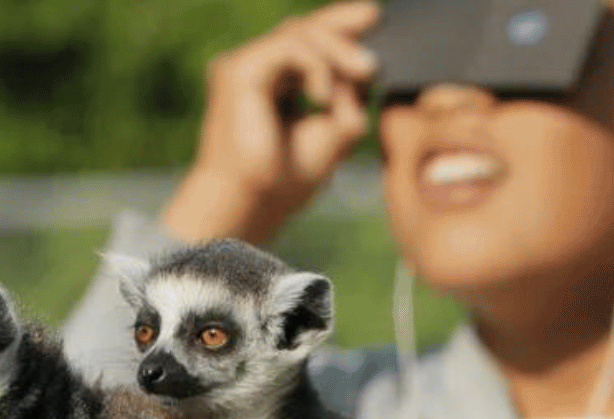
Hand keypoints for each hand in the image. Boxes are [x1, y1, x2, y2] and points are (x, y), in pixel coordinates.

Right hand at [160, 0, 379, 245]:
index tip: (375, 19)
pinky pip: (288, 47)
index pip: (308, 45)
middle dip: (342, 24)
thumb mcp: (335, 134)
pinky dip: (316, 66)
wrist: (250, 204)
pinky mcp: (238, 69)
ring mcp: (243, 67)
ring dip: (339, 49)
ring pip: (297, 33)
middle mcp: (254, 71)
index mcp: (274, 86)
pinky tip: (323, 97)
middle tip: (376, 22)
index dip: (341, 27)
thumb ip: (352, 99)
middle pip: (301, 29)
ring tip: (366, 72)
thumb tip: (366, 70)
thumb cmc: (284, 181)